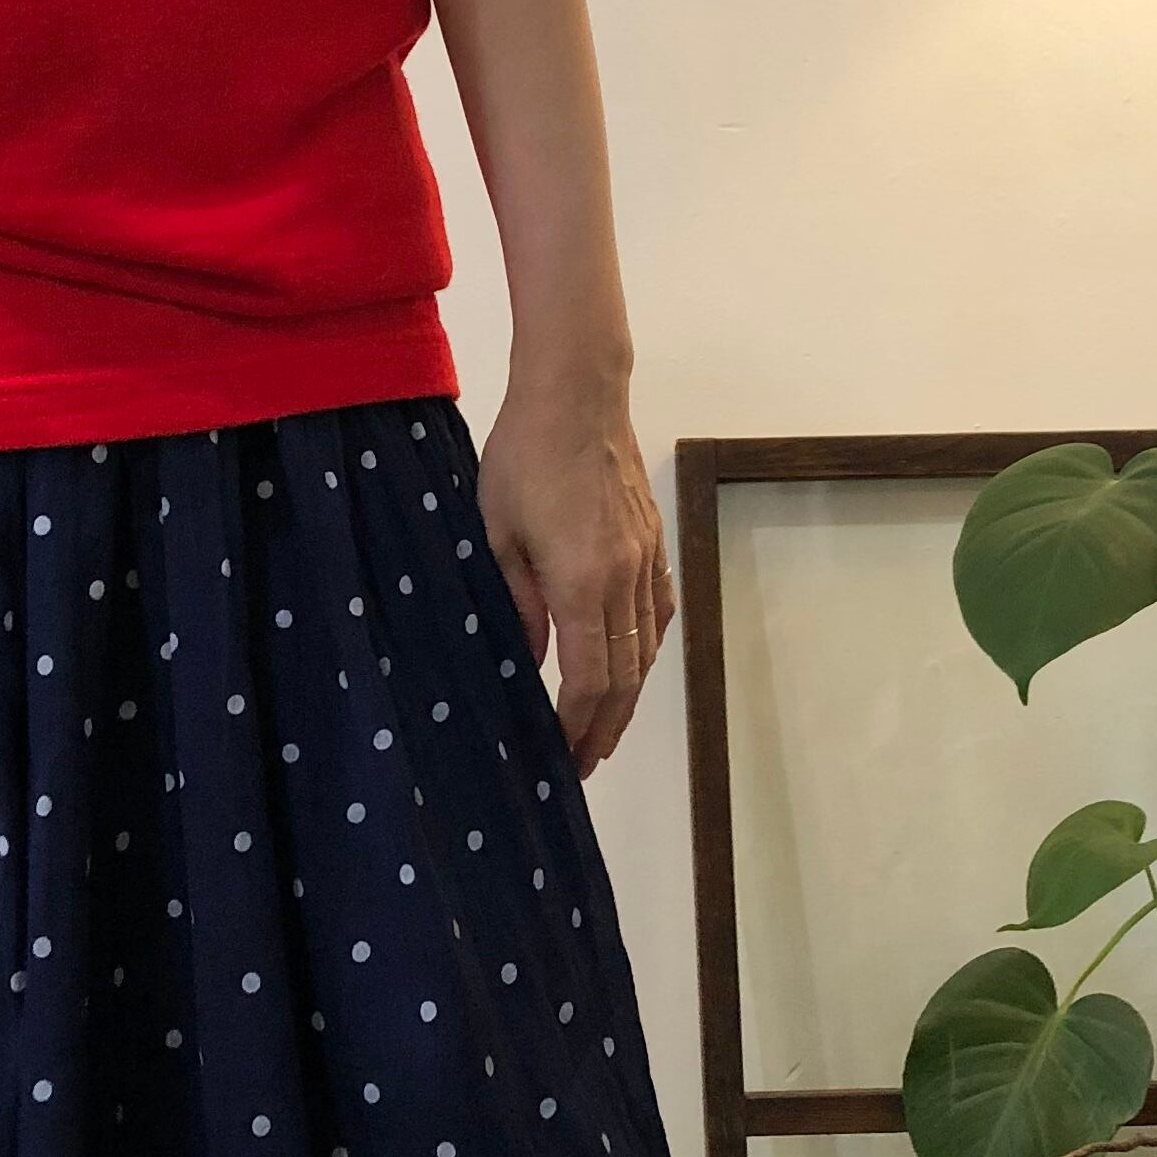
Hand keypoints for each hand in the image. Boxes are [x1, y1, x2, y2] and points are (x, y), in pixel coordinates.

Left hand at [476, 382, 675, 779]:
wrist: (578, 391)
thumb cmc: (523, 455)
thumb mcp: (497, 531)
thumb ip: (516, 603)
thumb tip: (529, 664)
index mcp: (582, 583)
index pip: (588, 680)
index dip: (575, 726)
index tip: (558, 757)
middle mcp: (625, 579)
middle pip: (626, 677)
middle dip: (604, 728)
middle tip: (582, 764)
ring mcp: (647, 559)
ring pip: (648, 648)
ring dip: (628, 697)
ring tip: (605, 729)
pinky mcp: (654, 539)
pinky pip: (660, 611)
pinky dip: (649, 649)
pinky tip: (635, 664)